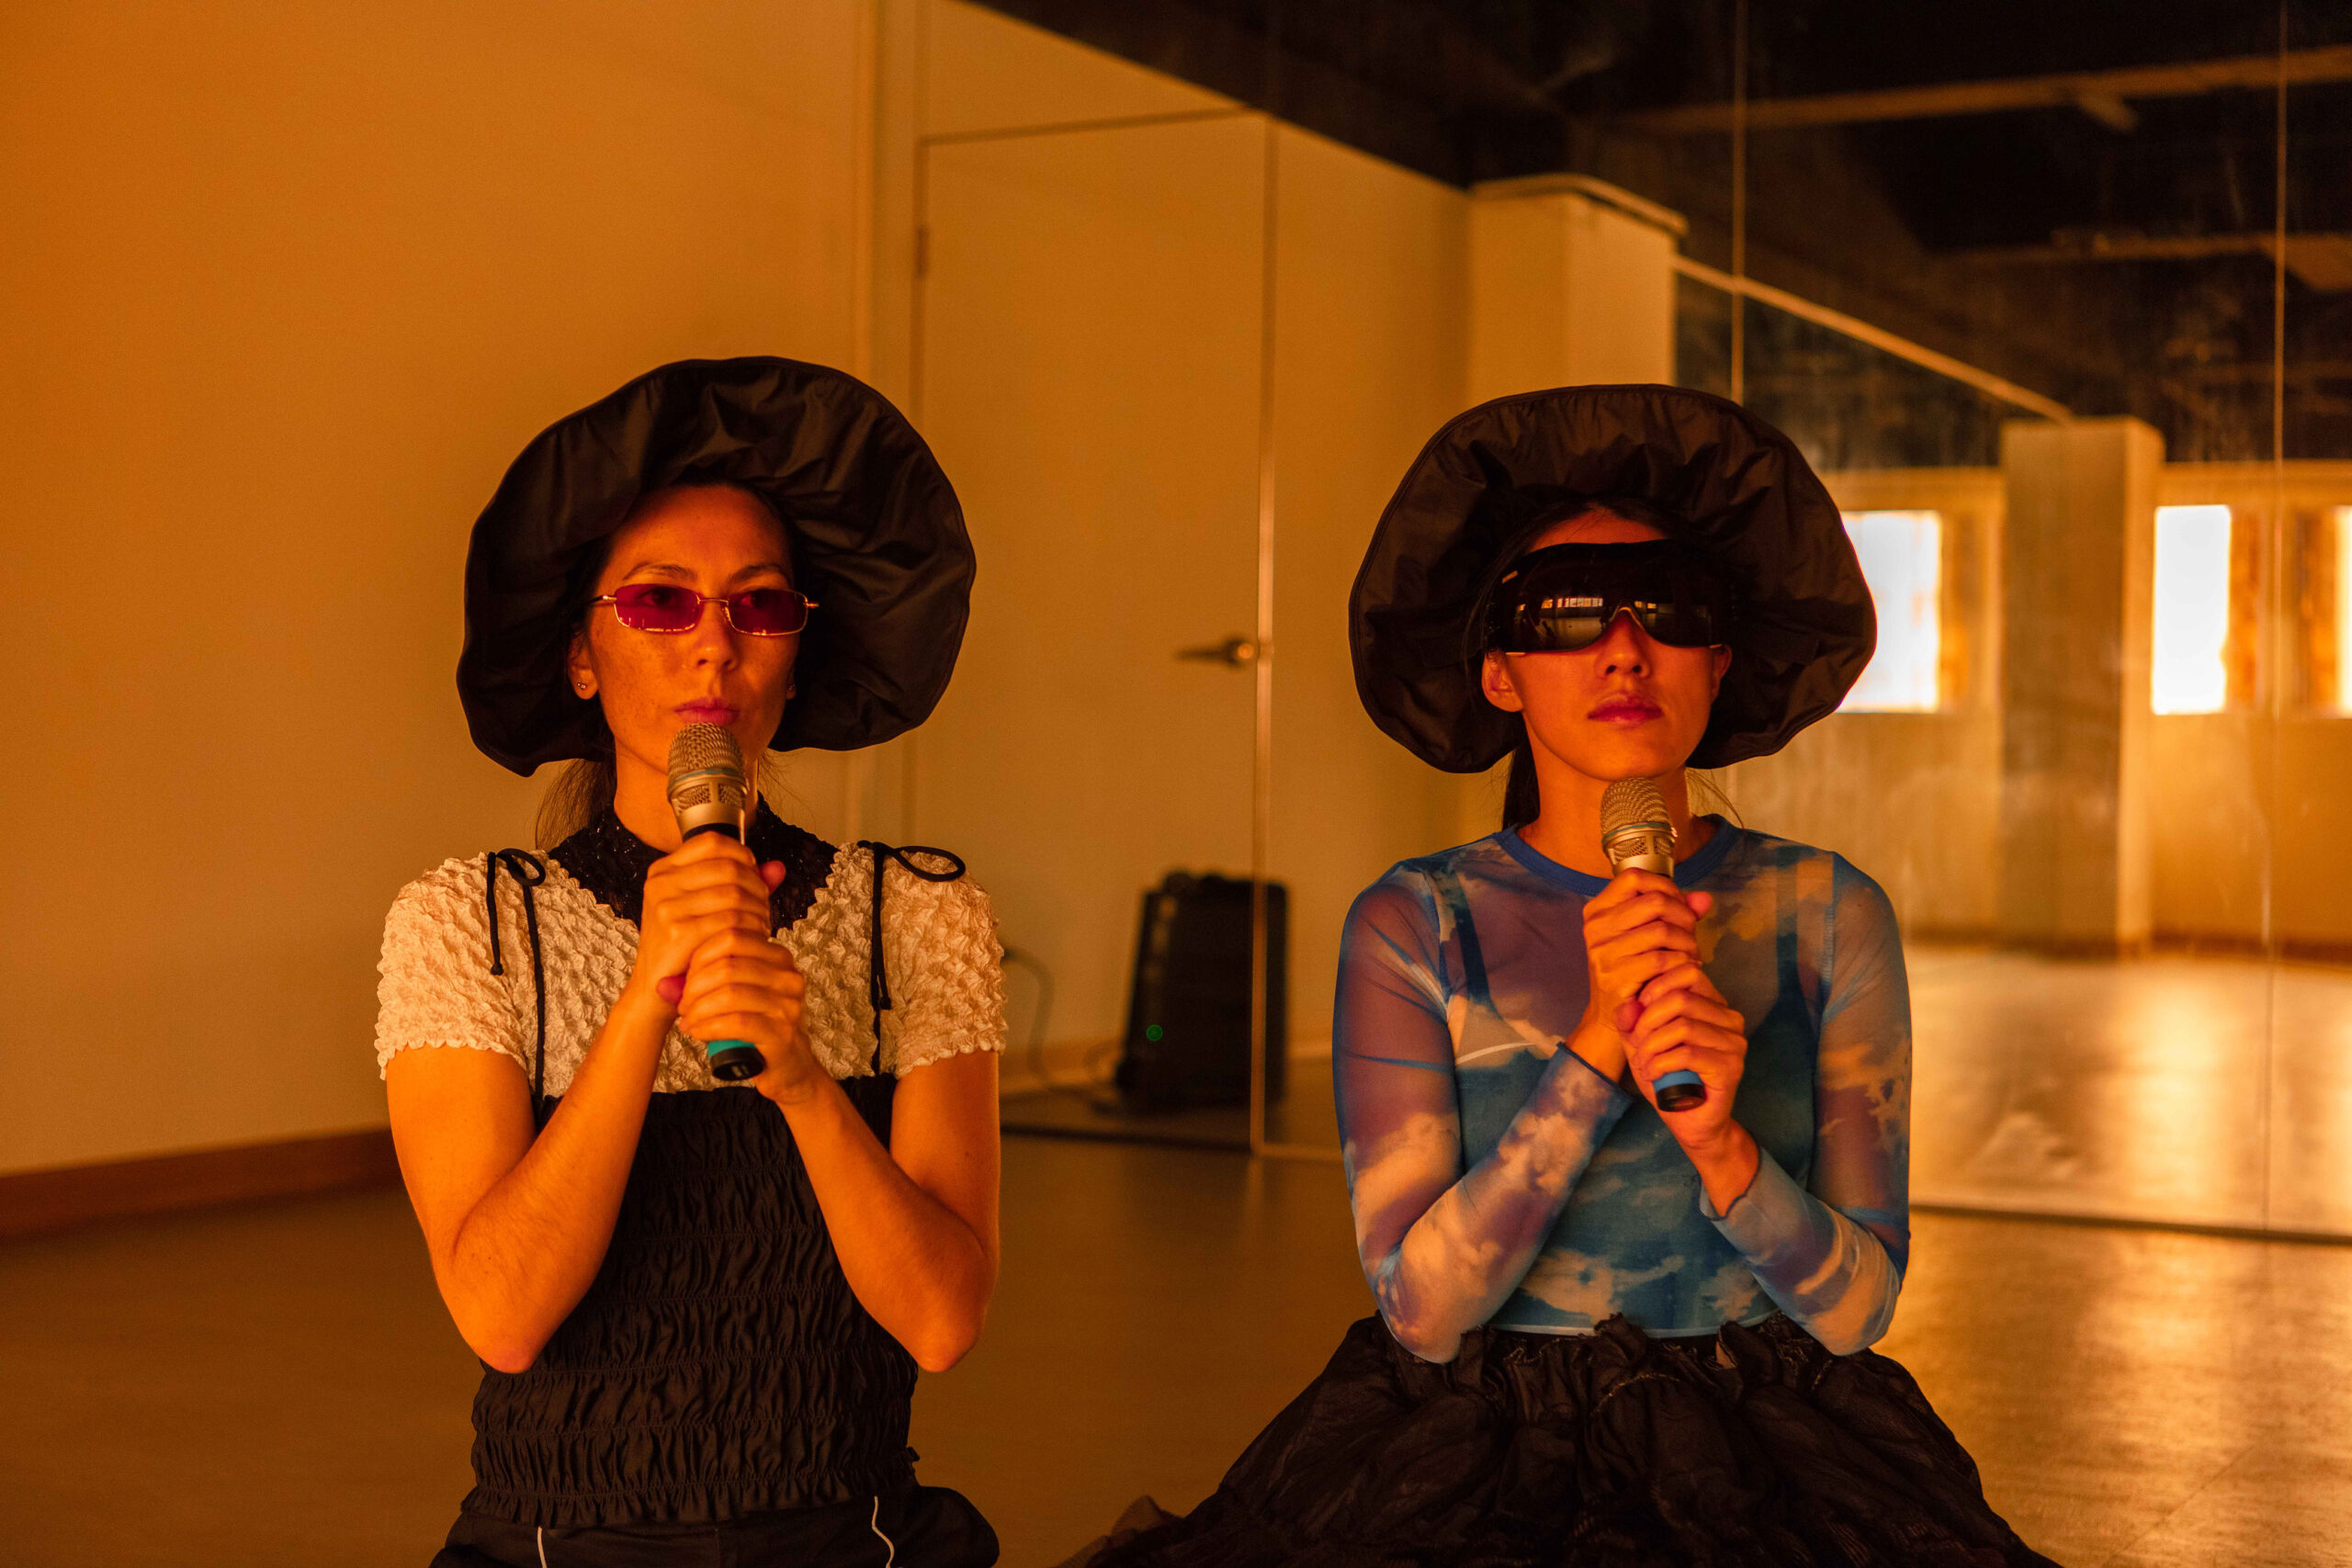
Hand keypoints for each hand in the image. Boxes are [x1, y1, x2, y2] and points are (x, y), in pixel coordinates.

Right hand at [629, 833, 778, 1014]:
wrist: (653, 992)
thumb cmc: (682, 949)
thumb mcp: (707, 908)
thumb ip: (742, 884)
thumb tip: (778, 867)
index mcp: (664, 870)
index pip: (713, 842)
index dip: (743, 855)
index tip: (754, 876)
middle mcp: (661, 883)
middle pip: (729, 867)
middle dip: (757, 887)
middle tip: (763, 908)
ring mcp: (666, 906)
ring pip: (735, 893)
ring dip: (758, 910)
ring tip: (759, 925)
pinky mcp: (677, 932)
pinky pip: (731, 921)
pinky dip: (751, 929)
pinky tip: (752, 939)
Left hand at [675, 920, 827, 1104]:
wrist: (788, 1066)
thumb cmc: (756, 1026)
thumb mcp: (735, 994)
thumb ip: (704, 982)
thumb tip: (662, 984)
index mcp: (778, 957)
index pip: (732, 937)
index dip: (701, 956)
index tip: (687, 978)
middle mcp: (788, 976)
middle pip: (728, 965)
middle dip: (696, 985)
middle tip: (683, 1004)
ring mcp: (788, 1005)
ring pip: (729, 994)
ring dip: (699, 1009)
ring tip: (688, 1020)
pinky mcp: (781, 1033)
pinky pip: (735, 1023)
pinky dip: (708, 1027)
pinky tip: (697, 1032)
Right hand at [1567, 869, 1716, 1084]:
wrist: (1612, 1017)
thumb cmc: (1633, 970)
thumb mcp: (1648, 935)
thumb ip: (1677, 912)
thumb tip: (1704, 899)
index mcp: (1598, 910)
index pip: (1634, 877)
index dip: (1665, 887)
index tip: (1679, 905)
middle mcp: (1595, 927)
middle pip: (1654, 901)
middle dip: (1684, 917)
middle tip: (1691, 935)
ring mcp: (1602, 952)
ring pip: (1662, 930)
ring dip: (1687, 942)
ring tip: (1690, 955)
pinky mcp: (1615, 976)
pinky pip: (1662, 959)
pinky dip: (1681, 963)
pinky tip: (1684, 969)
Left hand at [1623, 961, 1747, 1145]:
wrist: (1690, 1122)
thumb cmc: (1667, 1078)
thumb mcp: (1640, 1043)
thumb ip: (1631, 1020)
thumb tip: (1628, 1003)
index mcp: (1712, 1004)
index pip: (1687, 971)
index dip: (1655, 987)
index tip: (1637, 1014)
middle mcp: (1729, 1018)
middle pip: (1681, 998)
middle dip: (1647, 1021)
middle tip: (1637, 1045)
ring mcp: (1734, 1042)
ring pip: (1683, 1026)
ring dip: (1652, 1046)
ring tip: (1644, 1064)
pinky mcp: (1731, 1067)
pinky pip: (1688, 1054)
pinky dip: (1661, 1063)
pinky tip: (1654, 1075)